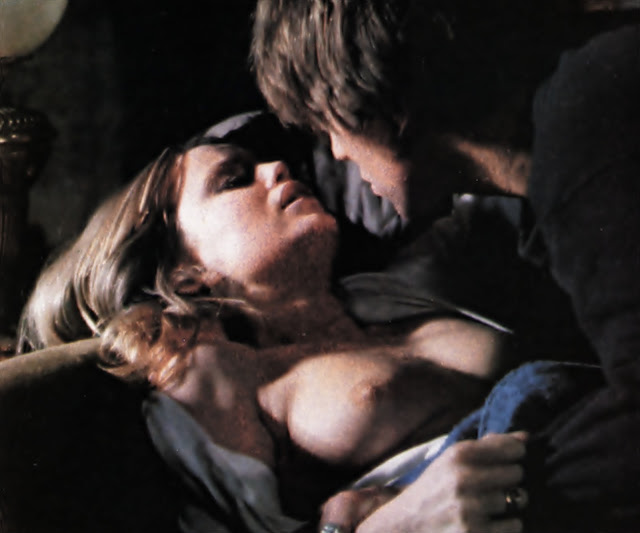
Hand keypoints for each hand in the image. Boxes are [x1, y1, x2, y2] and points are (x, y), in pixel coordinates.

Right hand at [318, 432, 528, 532]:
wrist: (407, 523)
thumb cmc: (435, 487)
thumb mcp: (452, 459)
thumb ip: (488, 445)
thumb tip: (526, 437)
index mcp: (458, 455)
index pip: (513, 449)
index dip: (513, 457)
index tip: (505, 462)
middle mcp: (464, 479)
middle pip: (517, 474)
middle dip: (509, 480)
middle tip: (491, 486)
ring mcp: (470, 508)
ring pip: (518, 500)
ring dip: (509, 504)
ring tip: (488, 505)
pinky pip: (514, 526)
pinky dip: (505, 525)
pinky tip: (486, 522)